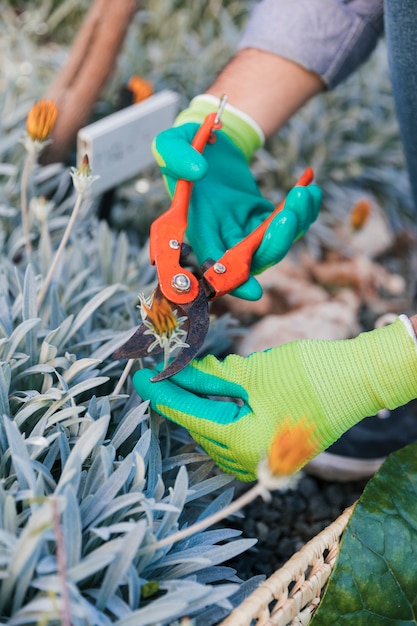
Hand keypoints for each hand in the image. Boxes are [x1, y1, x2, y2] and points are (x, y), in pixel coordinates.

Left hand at [133, 318, 416, 481]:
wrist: (359, 381)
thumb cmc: (309, 376)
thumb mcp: (252, 373)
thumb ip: (210, 376)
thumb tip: (179, 370)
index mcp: (243, 445)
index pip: (190, 417)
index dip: (162, 394)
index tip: (139, 378)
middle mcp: (251, 462)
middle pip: (200, 427)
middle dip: (180, 397)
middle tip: (160, 371)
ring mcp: (264, 460)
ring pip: (216, 432)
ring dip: (200, 404)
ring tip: (182, 377)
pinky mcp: (273, 450)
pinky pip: (234, 433)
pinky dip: (221, 412)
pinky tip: (211, 391)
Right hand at [152, 95, 320, 299]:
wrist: (208, 140)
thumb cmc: (184, 148)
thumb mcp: (170, 144)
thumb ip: (175, 156)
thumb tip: (198, 171)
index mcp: (198, 226)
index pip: (213, 263)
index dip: (232, 282)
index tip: (253, 291)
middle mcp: (222, 235)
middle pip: (253, 258)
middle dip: (275, 242)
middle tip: (289, 214)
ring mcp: (244, 228)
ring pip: (276, 243)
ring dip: (295, 225)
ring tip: (304, 193)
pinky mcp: (263, 216)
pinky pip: (288, 224)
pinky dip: (304, 211)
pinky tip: (311, 188)